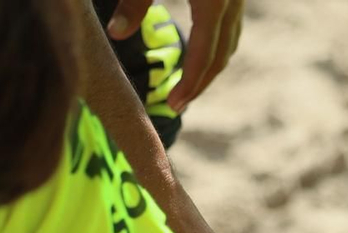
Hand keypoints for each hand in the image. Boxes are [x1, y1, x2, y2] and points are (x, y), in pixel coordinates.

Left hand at [105, 0, 246, 112]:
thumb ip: (134, 4)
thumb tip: (114, 34)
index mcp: (212, 2)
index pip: (203, 55)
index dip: (189, 84)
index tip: (173, 106)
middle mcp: (232, 2)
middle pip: (221, 56)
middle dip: (201, 84)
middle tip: (178, 105)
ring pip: (230, 42)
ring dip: (211, 67)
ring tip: (189, 84)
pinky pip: (231, 26)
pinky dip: (218, 45)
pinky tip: (200, 52)